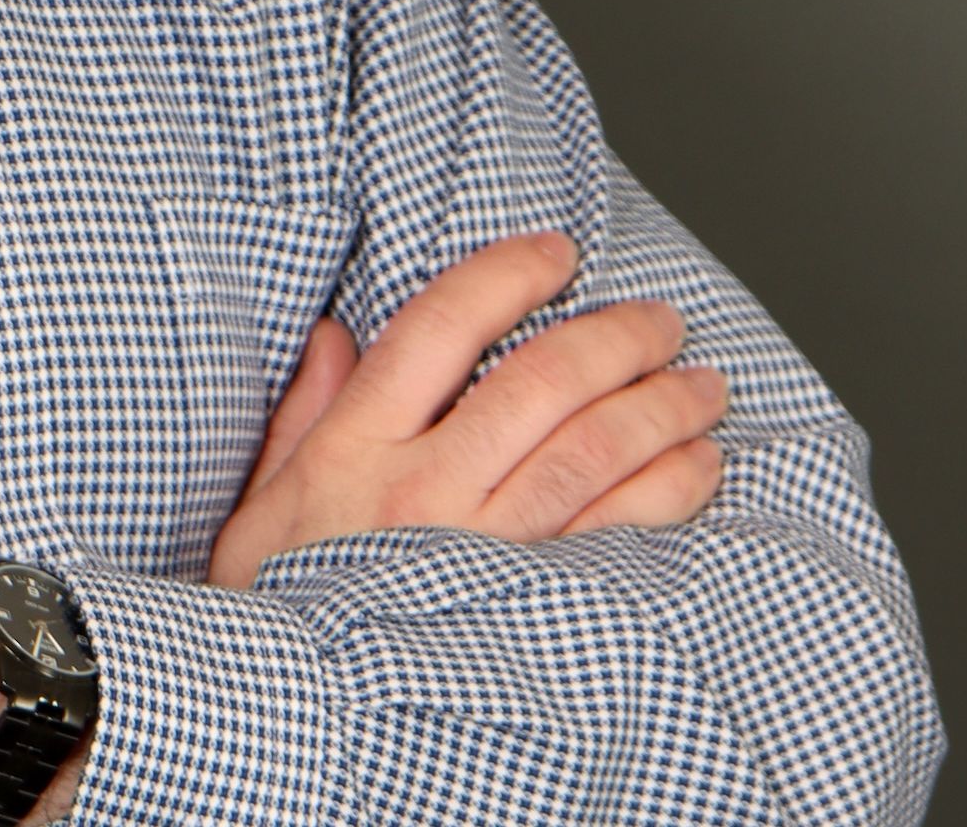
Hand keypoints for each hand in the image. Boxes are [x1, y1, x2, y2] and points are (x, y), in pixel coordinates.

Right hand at [208, 230, 727, 589]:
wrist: (285, 714)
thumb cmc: (275, 605)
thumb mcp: (264, 500)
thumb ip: (304, 410)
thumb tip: (335, 333)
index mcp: (357, 444)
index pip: (443, 327)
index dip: (507, 275)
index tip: (558, 253)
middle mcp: (425, 490)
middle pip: (540, 384)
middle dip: (616, 339)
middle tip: (663, 322)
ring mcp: (482, 553)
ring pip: (592, 454)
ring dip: (659, 409)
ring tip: (702, 387)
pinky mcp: (528, 613)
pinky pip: (615, 538)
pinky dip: (668, 494)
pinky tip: (699, 468)